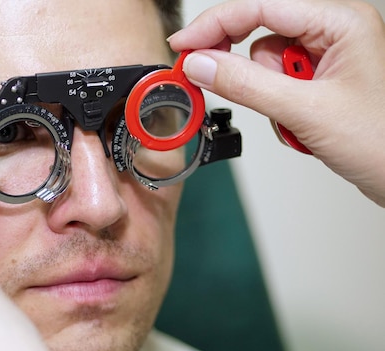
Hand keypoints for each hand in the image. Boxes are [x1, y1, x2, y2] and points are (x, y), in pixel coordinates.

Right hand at [168, 0, 384, 205]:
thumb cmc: (382, 141)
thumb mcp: (306, 111)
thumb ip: (246, 84)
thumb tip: (200, 64)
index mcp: (340, 21)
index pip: (261, 6)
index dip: (215, 25)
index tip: (182, 45)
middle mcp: (332, 30)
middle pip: (259, 29)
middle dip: (239, 61)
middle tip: (205, 75)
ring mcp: (326, 55)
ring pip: (263, 59)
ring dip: (264, 91)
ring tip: (291, 118)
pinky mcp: (318, 78)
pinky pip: (274, 80)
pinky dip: (273, 103)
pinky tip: (295, 121)